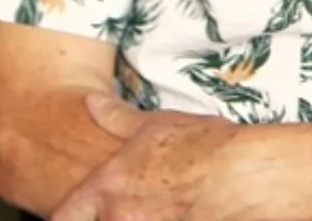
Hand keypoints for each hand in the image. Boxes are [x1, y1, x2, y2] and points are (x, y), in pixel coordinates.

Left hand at [53, 95, 257, 220]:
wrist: (246, 176)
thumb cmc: (206, 148)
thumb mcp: (158, 125)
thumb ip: (117, 118)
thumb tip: (92, 102)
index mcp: (107, 187)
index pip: (64, 214)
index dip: (70, 214)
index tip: (80, 213)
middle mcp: (118, 217)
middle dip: (109, 217)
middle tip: (132, 208)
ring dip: (138, 219)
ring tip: (163, 207)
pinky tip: (184, 213)